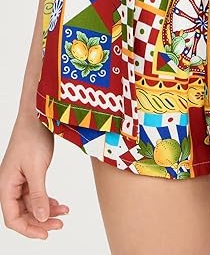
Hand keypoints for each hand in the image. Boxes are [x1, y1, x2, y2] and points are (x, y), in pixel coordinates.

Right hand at [0, 112, 68, 240]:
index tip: (46, 234)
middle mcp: (10, 185)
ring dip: (47, 210)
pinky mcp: (29, 174)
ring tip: (64, 213)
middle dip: (40, 221)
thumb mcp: (37, 168)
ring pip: (31, 204)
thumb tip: (41, 218)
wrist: (38, 115)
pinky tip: (59, 204)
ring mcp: (20, 180)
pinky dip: (48, 200)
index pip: (12, 218)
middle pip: (23, 213)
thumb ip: (39, 195)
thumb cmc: (32, 137)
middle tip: (60, 225)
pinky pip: (36, 194)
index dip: (28, 229)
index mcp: (6, 185)